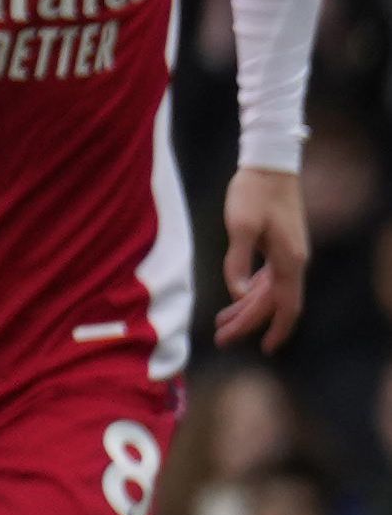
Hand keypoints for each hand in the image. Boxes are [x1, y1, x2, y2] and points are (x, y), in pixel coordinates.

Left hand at [215, 165, 310, 347]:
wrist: (269, 164)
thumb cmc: (254, 192)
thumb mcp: (241, 226)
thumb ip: (238, 260)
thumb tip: (237, 292)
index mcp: (289, 259)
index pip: (285, 305)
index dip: (276, 329)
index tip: (264, 349)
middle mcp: (294, 260)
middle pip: (273, 303)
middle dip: (249, 323)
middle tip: (221, 340)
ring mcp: (289, 253)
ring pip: (269, 292)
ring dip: (247, 310)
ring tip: (222, 325)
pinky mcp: (280, 246)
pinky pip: (267, 279)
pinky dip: (251, 293)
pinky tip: (236, 300)